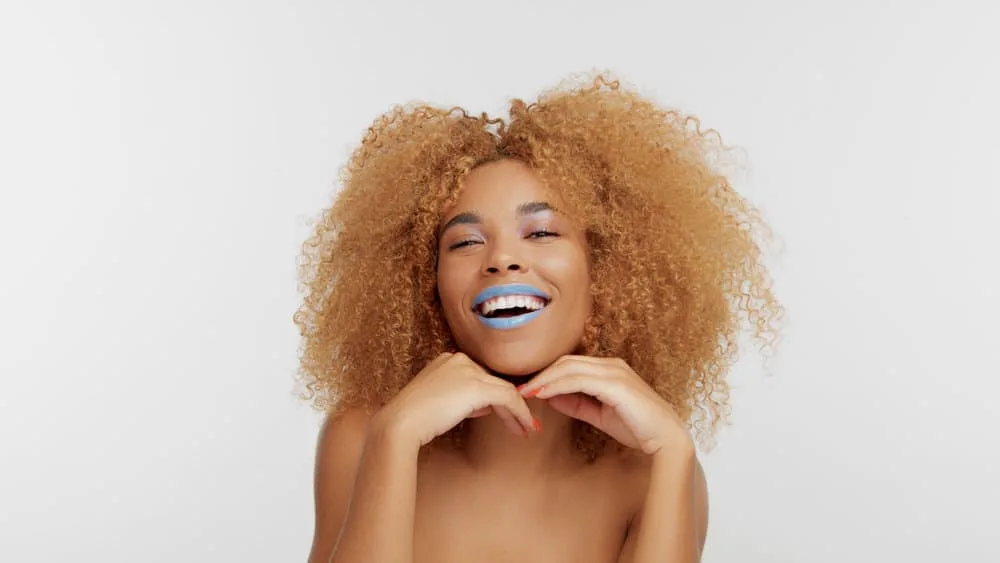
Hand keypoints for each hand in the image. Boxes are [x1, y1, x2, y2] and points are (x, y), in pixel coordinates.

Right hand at [375, 352, 538, 446]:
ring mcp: (468, 371)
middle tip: (523, 425)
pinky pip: (508, 398)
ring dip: (518, 412)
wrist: (401, 423)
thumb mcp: (440, 402)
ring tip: (527, 430)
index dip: (494, 399)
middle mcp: (459, 359)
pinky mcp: (476, 386)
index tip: (504, 416)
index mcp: (448, 360)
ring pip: (504, 390)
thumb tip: (486, 407)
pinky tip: (525, 427)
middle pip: (493, 383)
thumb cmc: (415, 419)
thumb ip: (463, 399)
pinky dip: (520, 413)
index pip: (480, 378)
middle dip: (510, 406)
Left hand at [518, 355, 693, 455]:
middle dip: (541, 374)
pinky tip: (543, 394)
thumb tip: (550, 397)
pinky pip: (580, 380)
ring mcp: (615, 372)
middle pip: (567, 362)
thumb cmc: (638, 428)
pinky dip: (558, 385)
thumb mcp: (600, 414)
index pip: (571, 365)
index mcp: (610, 369)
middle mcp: (612, 365)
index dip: (547, 374)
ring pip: (570, 368)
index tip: (527, 388)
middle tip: (520, 389)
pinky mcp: (616, 384)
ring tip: (526, 392)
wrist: (665, 439)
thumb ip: (577, 404)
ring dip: (545, 379)